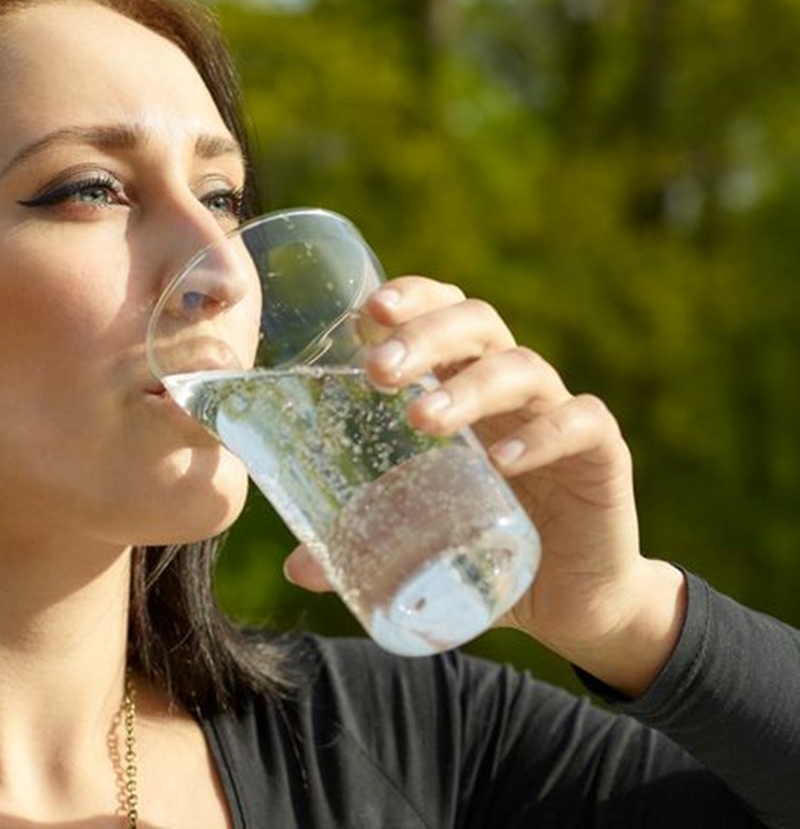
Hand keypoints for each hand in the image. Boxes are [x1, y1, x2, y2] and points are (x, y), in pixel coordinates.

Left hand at [284, 277, 685, 694]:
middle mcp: (510, 388)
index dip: (409, 298)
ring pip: (521, 368)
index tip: (365, 312)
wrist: (571, 601)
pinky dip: (543, 435)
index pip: (440, 312)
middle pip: (475, 324)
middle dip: (424, 335)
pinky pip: (581, 423)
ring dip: (468, 386)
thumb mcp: (418, 539)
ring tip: (421, 419)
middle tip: (377, 372)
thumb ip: (362, 542)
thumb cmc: (484, 547)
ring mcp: (557, 415)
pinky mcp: (601, 455)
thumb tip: (298, 568)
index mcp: (462, 385)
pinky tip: (502, 460)